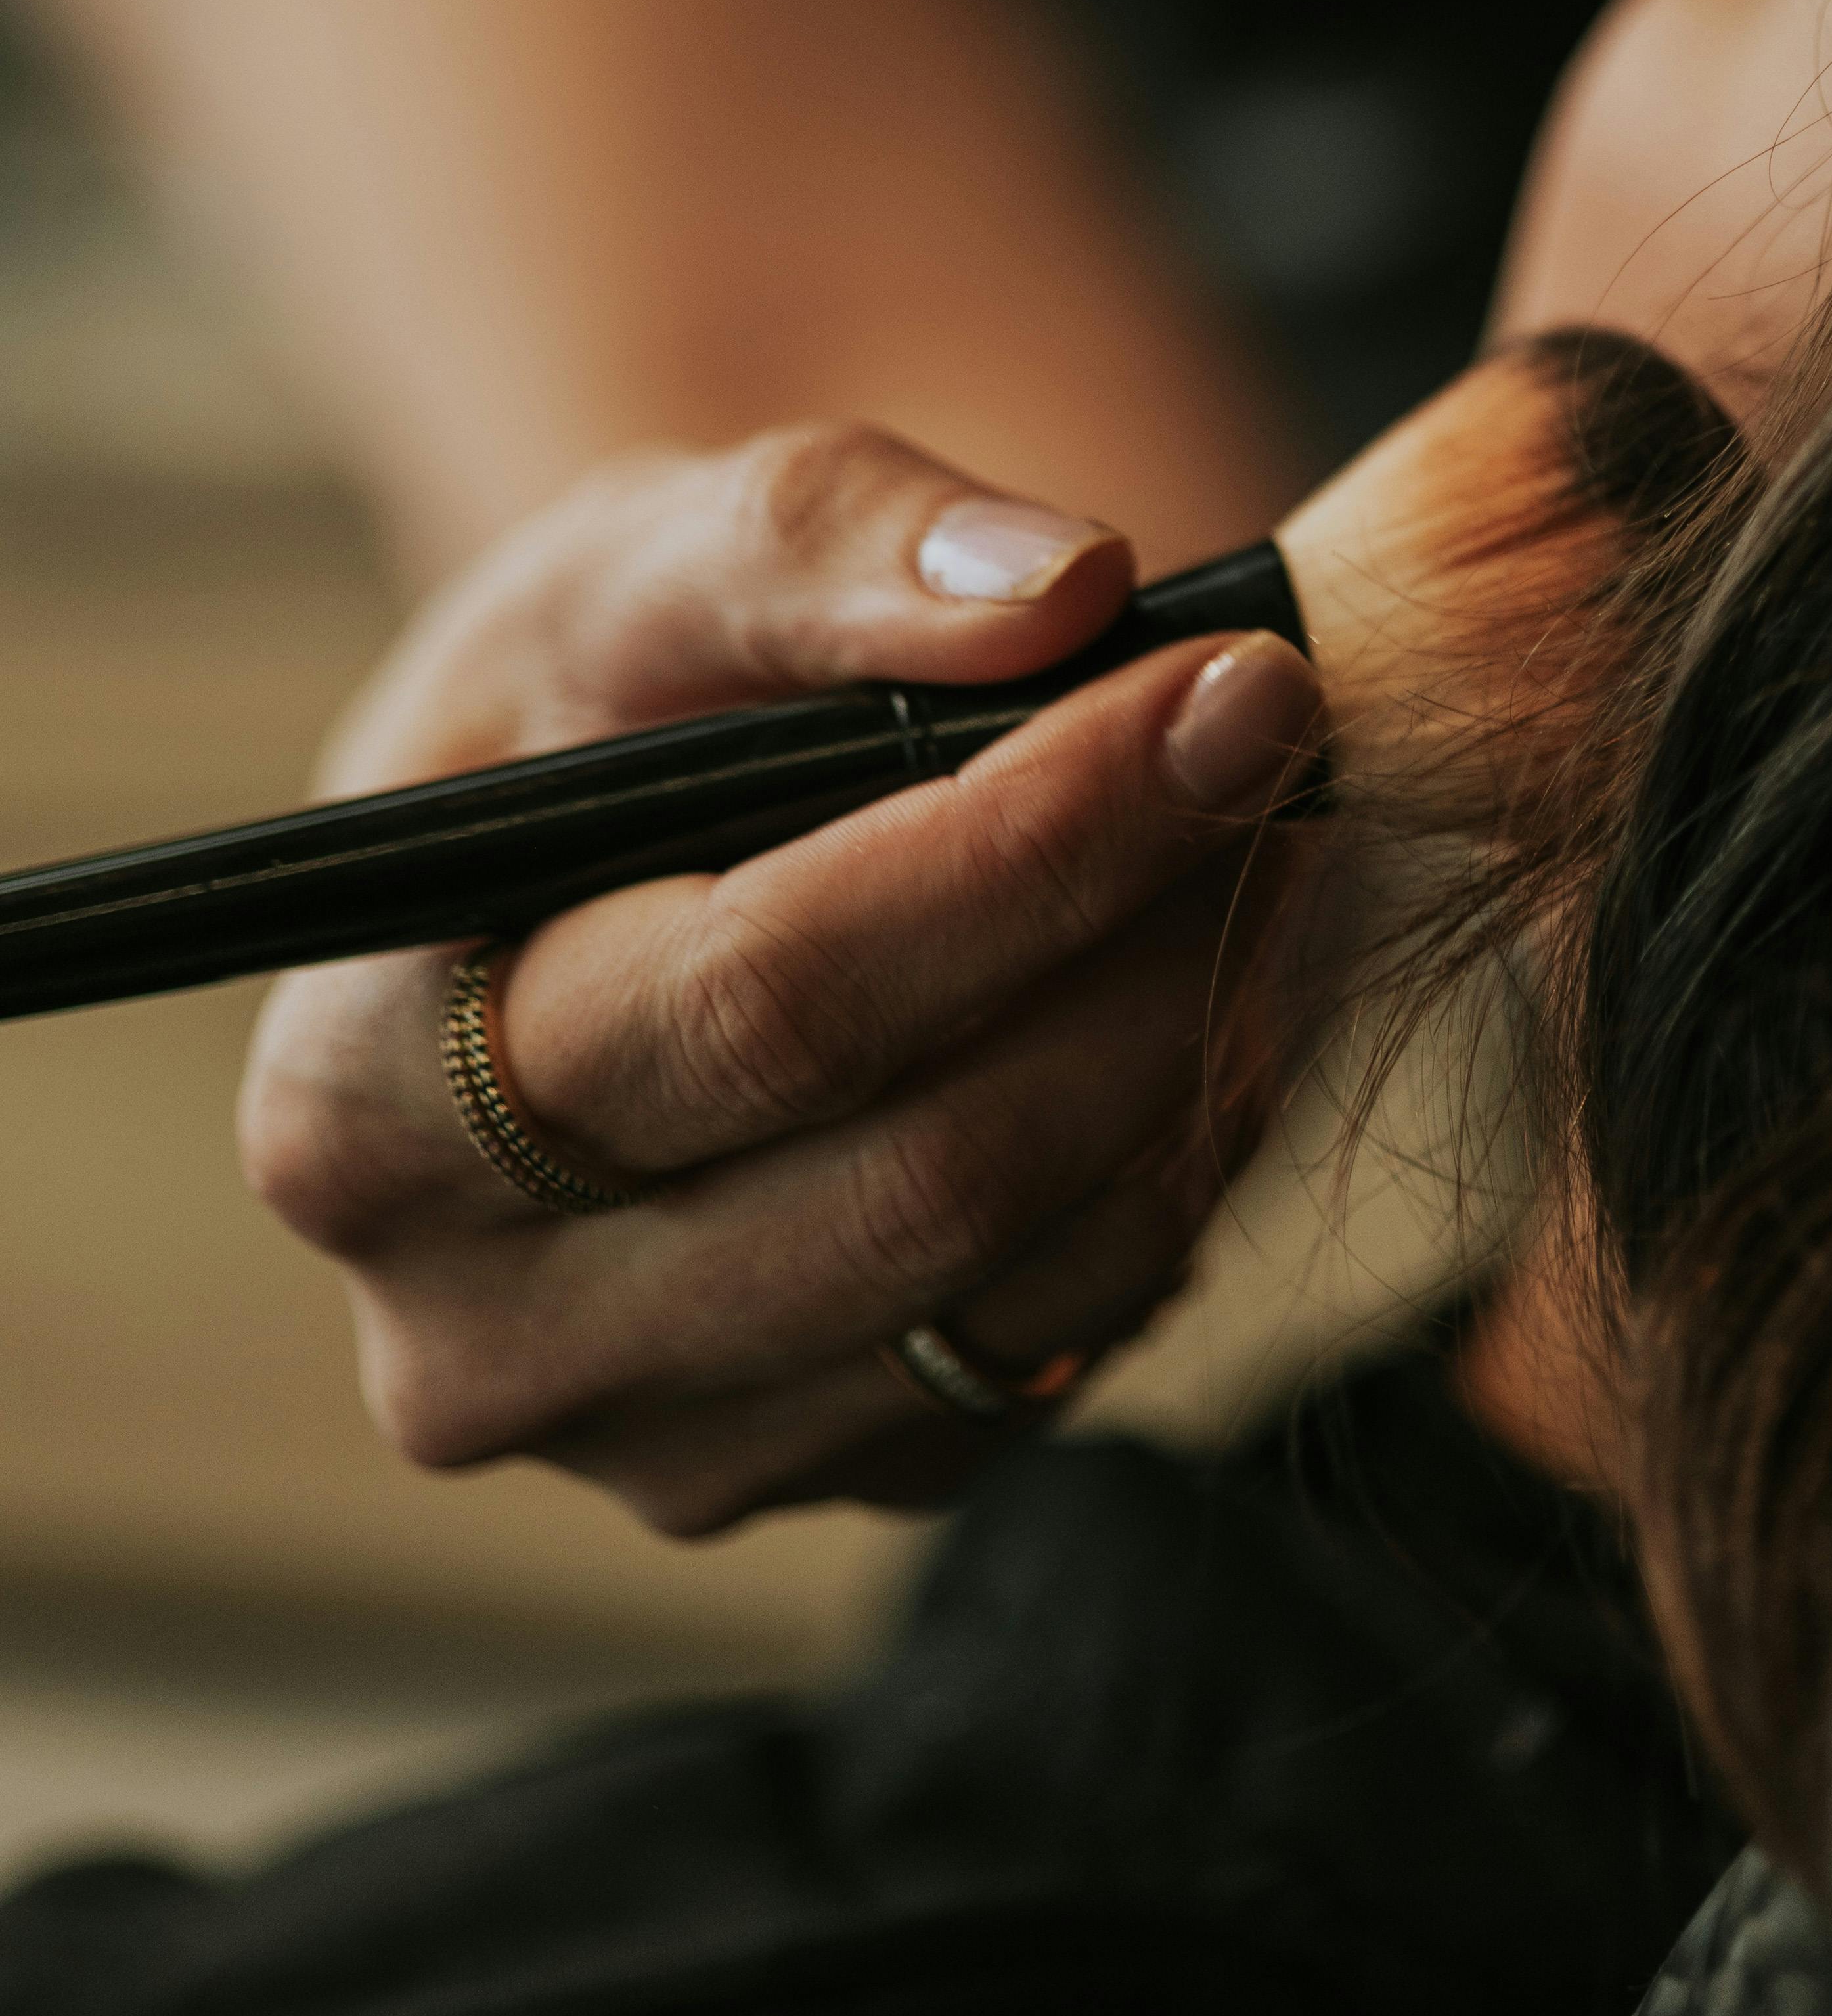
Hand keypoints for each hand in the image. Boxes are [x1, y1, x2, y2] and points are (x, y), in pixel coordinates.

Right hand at [239, 424, 1322, 1525]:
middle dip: (1141, 926)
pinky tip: (1202, 980)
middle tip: (1287, 739)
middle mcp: (480, 1334)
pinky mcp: (833, 1476)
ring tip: (1266, 833)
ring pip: (1015, 1267)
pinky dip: (1175, 1147)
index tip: (1225, 683)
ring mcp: (662, 1443)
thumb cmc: (602, 697)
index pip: (752, 1001)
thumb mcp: (650, 555)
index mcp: (359, 1108)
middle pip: (909, 1167)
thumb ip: (827, 539)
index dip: (1021, 843)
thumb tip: (1061, 596)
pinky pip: (1066, 1335)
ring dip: (1190, 1036)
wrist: (612, 860)